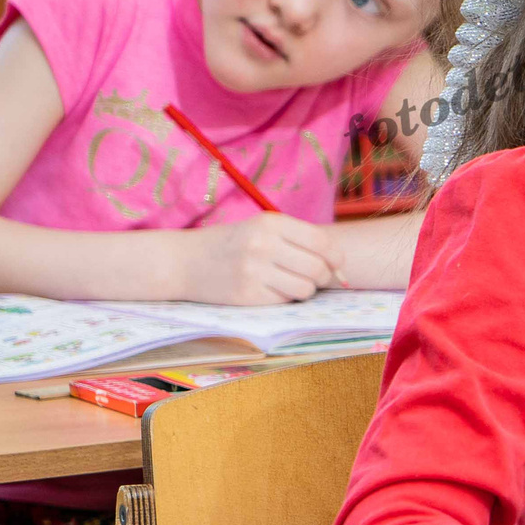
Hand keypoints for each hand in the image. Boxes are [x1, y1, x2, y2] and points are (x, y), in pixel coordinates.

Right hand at [170, 214, 343, 302]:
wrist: (183, 261)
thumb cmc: (233, 243)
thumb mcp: (262, 228)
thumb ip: (299, 240)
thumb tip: (341, 267)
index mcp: (271, 223)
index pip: (323, 243)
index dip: (337, 258)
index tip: (338, 265)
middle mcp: (262, 245)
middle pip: (318, 269)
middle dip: (322, 277)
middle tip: (312, 276)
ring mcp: (253, 272)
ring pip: (305, 289)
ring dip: (304, 290)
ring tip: (288, 282)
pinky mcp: (247, 295)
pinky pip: (284, 301)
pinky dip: (283, 298)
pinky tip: (267, 289)